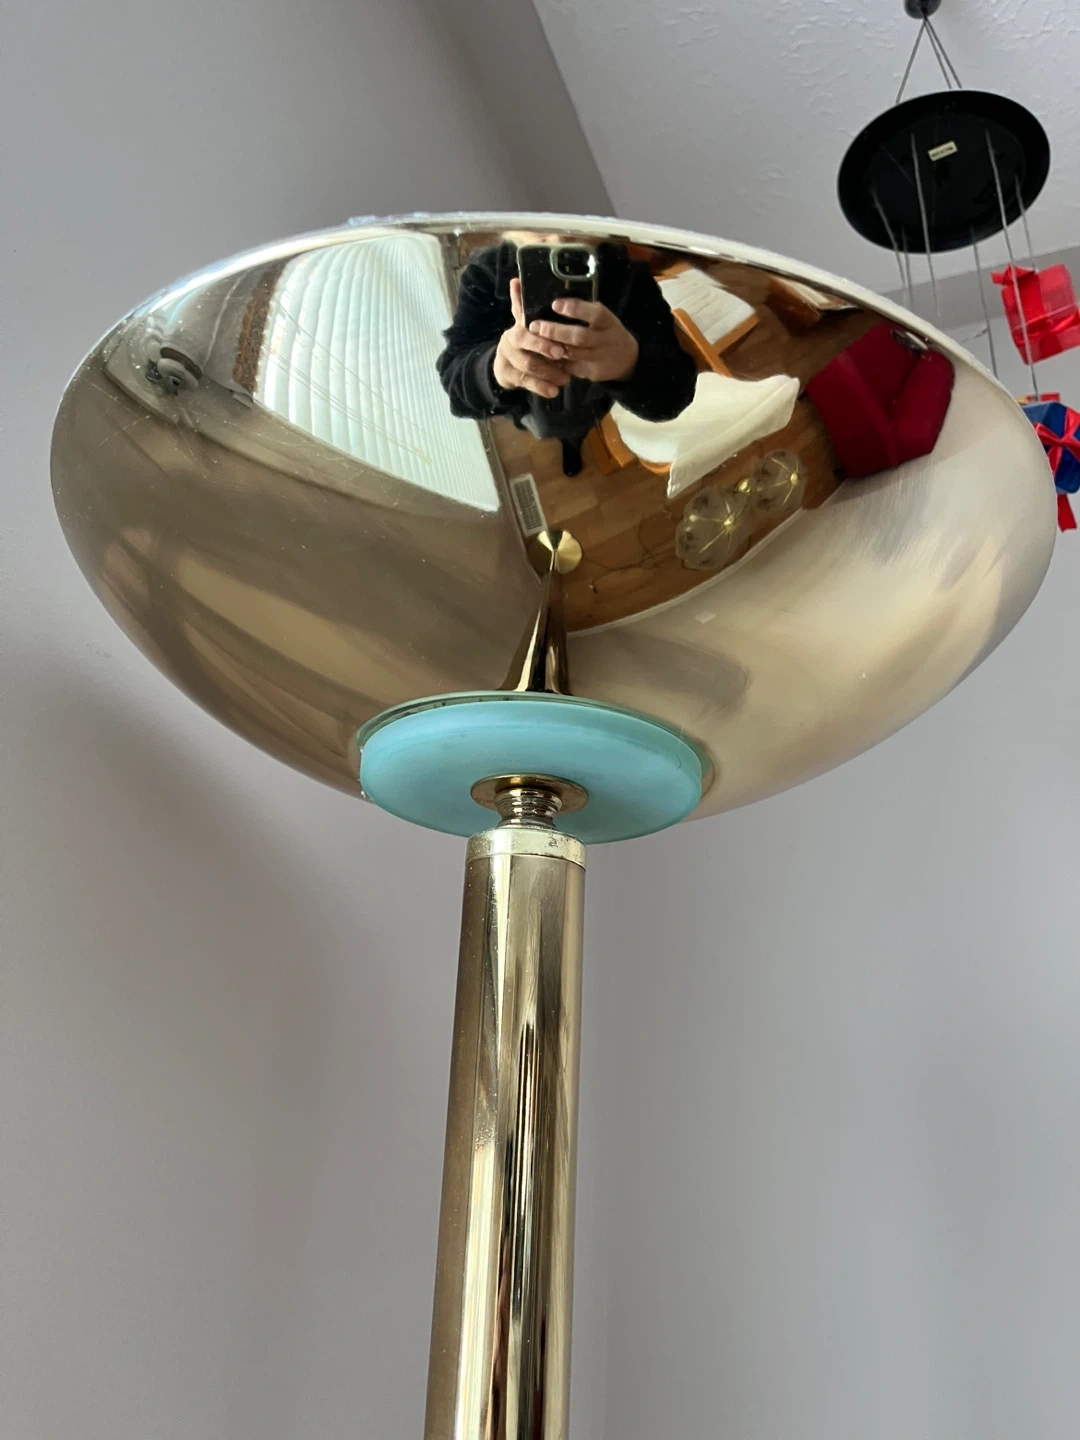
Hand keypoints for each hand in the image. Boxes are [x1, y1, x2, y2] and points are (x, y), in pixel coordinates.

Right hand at [492, 278, 571, 399]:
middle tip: (562, 354)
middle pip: (525, 345)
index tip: (559, 341)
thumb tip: (516, 279)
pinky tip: (553, 392)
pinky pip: (525, 383)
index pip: (526, 325)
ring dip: (547, 372)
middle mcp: (509, 340)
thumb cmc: (524, 340)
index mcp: (517, 326)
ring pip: (527, 366)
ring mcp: (507, 359)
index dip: (541, 334)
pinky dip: (540, 388)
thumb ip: (523, 304)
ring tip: (565, 379)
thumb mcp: (525, 322)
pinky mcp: (507, 376)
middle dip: (544, 349)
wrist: (504, 363)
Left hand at [528, 299, 639, 384]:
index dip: (576, 309)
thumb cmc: (606, 331)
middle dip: (555, 331)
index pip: (595, 314)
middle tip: (535, 325)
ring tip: (534, 339)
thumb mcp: (602, 318)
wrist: (626, 359)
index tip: (556, 304)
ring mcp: (598, 358)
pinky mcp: (591, 372)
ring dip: (551, 347)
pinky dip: (555, 361)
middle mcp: (605, 340)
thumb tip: (552, 299)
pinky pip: (570, 367)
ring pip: (573, 354)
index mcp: (608, 322)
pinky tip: (541, 354)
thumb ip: (583, 310)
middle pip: (579, 336)